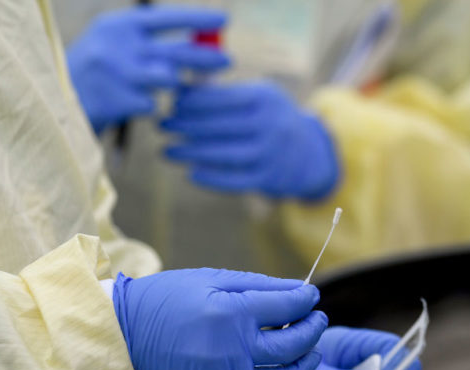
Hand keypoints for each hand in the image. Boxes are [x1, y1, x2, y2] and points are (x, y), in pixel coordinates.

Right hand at [67, 6, 228, 133]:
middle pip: (176, 52)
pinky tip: (131, 103)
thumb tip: (199, 44)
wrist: (58, 100)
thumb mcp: (116, 43)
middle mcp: (118, 45)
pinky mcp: (120, 100)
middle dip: (206, 58)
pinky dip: (149, 106)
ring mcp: (118, 74)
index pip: (166, 18)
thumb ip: (151, 42)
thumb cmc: (97, 70)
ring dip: (174, 85)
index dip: (197, 20)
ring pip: (168, 80)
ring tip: (158, 85)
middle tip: (229, 61)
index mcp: (118, 25)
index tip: (224, 21)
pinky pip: (153, 104)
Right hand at [112, 269, 326, 369]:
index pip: (289, 306)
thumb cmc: (168, 299)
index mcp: (232, 312)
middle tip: (317, 320)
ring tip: (312, 352)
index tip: (311, 297)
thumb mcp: (212, 278)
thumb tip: (301, 291)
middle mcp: (234, 348)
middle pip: (294, 344)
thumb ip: (259, 285)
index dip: (307, 300)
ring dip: (306, 365)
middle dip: (313, 329)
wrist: (124, 334)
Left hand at [161, 81, 339, 200]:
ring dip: (190, 152)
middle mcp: (268, 125)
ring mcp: (269, 154)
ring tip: (167, 151)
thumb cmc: (270, 118)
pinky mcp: (267, 179)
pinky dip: (210, 178)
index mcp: (264, 98)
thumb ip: (222, 91)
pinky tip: (190, 173)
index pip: (219, 98)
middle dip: (184, 125)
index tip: (170, 104)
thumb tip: (179, 88)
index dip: (190, 102)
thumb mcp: (256, 95)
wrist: (308, 154)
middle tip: (161, 125)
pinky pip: (233, 181)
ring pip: (221, 154)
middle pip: (217, 126)